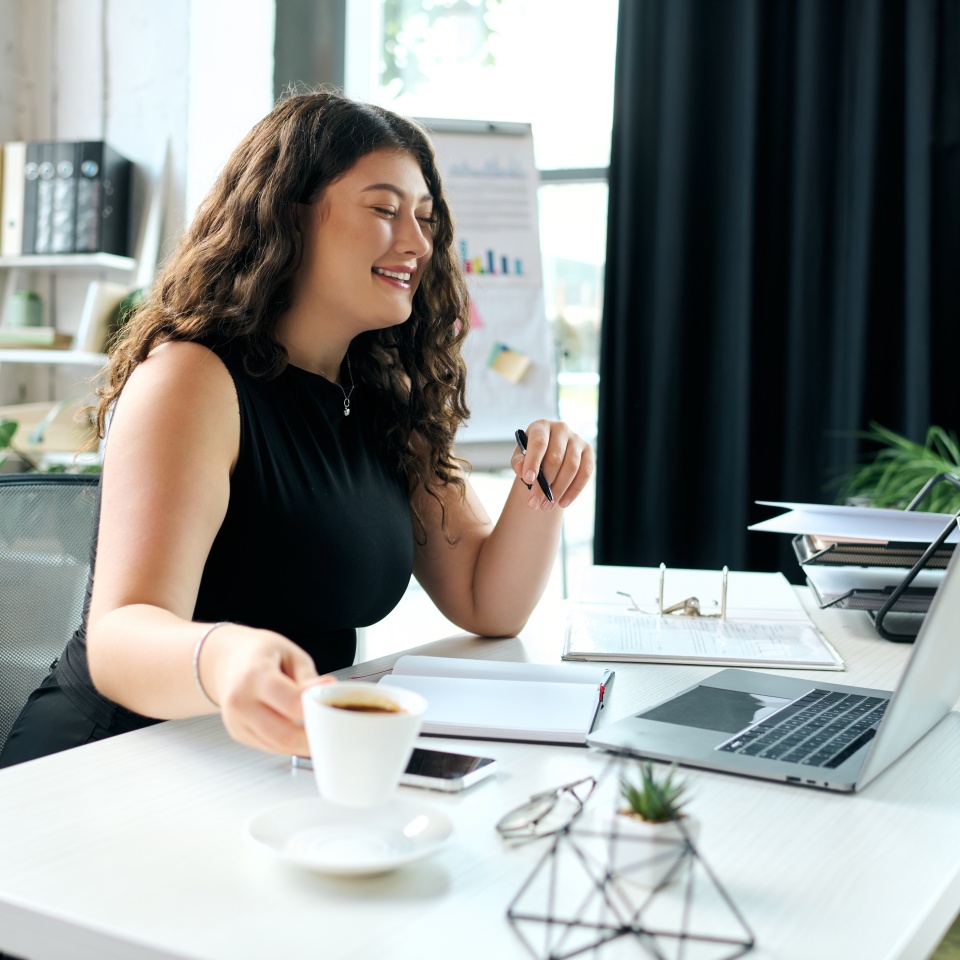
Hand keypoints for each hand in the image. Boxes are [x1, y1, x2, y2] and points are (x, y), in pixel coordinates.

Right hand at [200, 624, 333, 755]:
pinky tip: (298, 731)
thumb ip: (308, 677)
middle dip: (313, 738)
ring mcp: (236, 721)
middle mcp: (240, 701)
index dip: (316, 709)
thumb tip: (327, 691)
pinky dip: (288, 743)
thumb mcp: (290, 654)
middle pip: (284, 734)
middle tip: (332, 732)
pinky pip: (269, 746)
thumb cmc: (260, 653)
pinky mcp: (238, 733)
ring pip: (278, 746)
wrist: (228, 660)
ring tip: (319, 731)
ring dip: (302, 744)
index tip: (333, 707)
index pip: (291, 703)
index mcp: (255, 675)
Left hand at [511, 420, 594, 509]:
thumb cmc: (531, 456)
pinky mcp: (588, 452)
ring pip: (571, 467)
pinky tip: (563, 503)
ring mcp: (577, 440)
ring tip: (546, 506)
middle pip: (555, 458)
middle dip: (544, 484)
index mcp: (541, 426)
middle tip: (534, 503)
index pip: (539, 442)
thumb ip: (519, 463)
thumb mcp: (520, 458)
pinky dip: (574, 490)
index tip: (528, 479)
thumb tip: (523, 470)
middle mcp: (561, 429)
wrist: (548, 457)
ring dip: (558, 490)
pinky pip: (585, 473)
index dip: (534, 461)